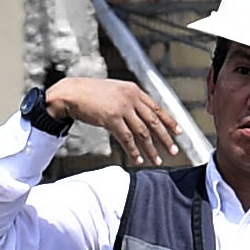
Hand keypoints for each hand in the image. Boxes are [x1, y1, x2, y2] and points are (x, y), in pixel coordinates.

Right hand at [45, 72, 191, 168]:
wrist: (71, 93)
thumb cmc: (90, 93)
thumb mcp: (115, 91)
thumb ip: (129, 100)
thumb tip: (141, 115)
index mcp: (133, 90)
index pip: (157, 107)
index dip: (169, 121)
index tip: (178, 132)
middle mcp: (130, 97)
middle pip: (153, 121)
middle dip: (165, 138)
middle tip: (174, 151)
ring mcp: (122, 107)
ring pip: (142, 132)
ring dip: (150, 149)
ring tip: (157, 160)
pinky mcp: (111, 118)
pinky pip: (127, 138)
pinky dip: (133, 151)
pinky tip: (138, 159)